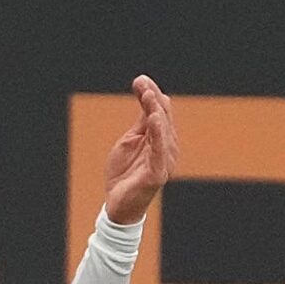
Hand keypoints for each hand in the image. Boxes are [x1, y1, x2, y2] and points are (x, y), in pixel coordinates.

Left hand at [101, 75, 175, 224]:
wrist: (117, 204)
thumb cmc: (125, 173)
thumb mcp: (130, 141)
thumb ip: (140, 122)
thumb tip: (146, 95)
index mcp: (161, 138)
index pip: (159, 111)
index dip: (150, 95)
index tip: (140, 79)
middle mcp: (167, 147)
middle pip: (162, 117)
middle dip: (152, 98)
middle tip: (142, 82)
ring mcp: (164, 160)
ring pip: (162, 131)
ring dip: (155, 111)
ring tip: (149, 95)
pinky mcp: (158, 173)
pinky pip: (159, 150)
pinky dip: (158, 134)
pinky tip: (153, 119)